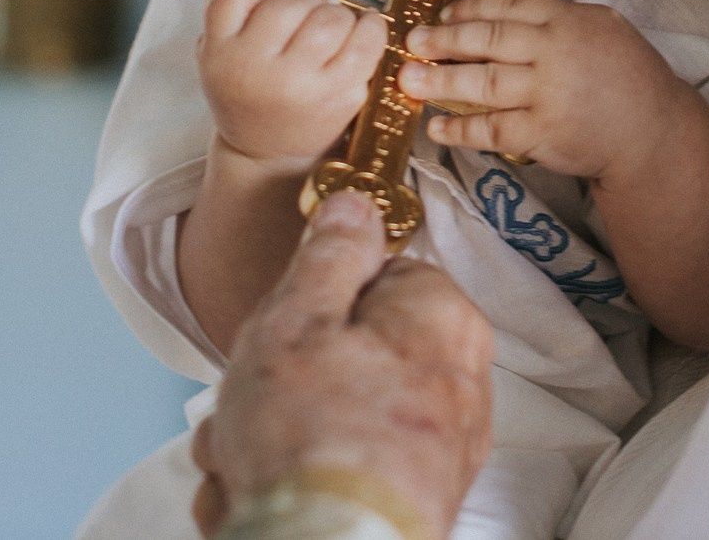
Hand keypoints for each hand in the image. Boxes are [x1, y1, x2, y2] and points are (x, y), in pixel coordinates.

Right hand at [192, 191, 492, 539]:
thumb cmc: (311, 443)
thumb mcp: (299, 317)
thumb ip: (330, 253)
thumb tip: (354, 208)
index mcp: (444, 321)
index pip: (380, 274)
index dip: (317, 298)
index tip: (286, 326)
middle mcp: (460, 383)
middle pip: (354, 349)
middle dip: (284, 378)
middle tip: (252, 398)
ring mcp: (442, 449)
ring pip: (340, 413)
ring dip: (277, 434)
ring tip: (249, 457)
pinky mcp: (418, 499)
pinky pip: (348, 466)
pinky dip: (301, 476)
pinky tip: (265, 490)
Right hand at [201, 0, 388, 164]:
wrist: (267, 154)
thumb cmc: (247, 90)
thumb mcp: (220, 48)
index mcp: (219, 52)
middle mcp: (255, 69)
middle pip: (291, 2)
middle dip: (305, 2)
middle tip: (306, 18)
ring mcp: (299, 85)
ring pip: (330, 17)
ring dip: (337, 14)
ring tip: (332, 27)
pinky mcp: (337, 97)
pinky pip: (365, 44)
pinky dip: (371, 28)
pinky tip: (364, 30)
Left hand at [398, 0, 689, 179]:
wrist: (654, 132)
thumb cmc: (628, 77)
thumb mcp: (603, 27)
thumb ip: (558, 17)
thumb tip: (502, 12)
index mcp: (568, 20)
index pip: (508, 6)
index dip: (470, 9)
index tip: (443, 14)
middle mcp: (554, 52)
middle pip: (487, 40)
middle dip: (444, 40)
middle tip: (411, 41)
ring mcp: (547, 94)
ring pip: (482, 83)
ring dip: (440, 81)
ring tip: (408, 79)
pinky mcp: (543, 133)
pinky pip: (491, 129)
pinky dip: (460, 128)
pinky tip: (436, 127)